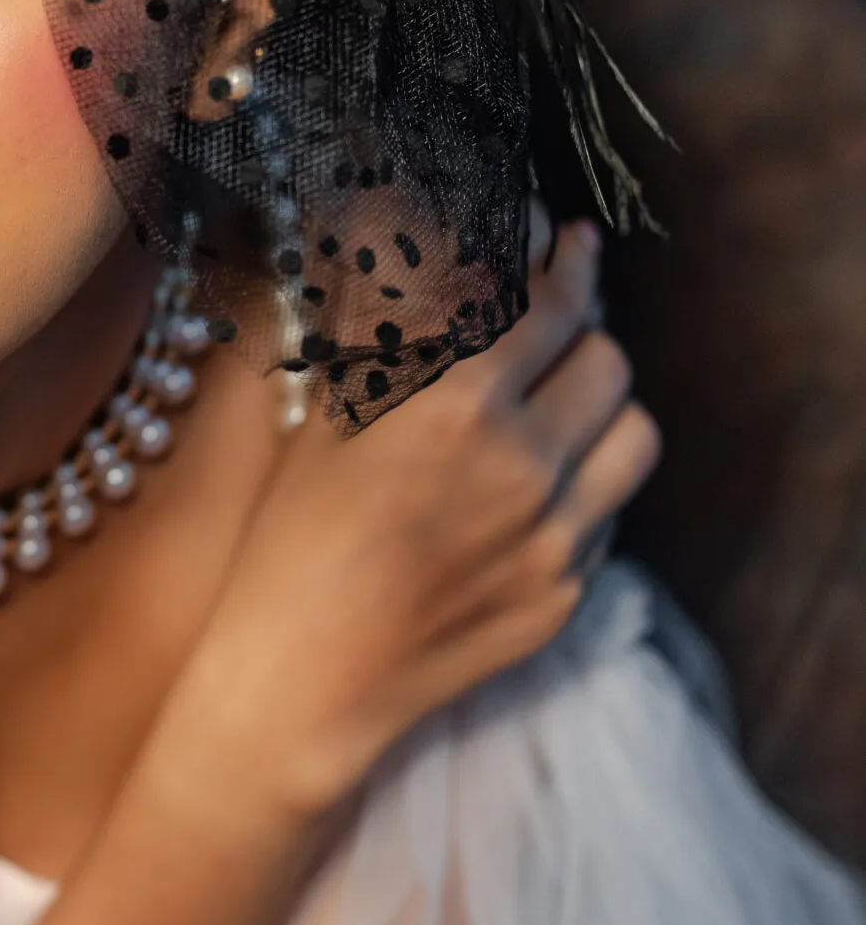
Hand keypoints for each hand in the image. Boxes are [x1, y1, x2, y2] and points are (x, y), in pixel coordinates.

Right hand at [161, 222, 660, 824]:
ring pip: (635, 436)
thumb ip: (381, 322)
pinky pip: (611, 512)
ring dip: (603, 405)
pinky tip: (534, 483)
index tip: (569, 243)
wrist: (299, 681)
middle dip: (584, 330)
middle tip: (552, 324)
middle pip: (608, 361)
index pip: (553, 307)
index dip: (568, 264)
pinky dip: (587, 480)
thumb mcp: (325, 415)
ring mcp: (557, 540)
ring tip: (560, 401)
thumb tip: (411, 247)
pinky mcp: (566, 596)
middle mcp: (526, 469)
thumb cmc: (289, 540)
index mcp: (461, 409)